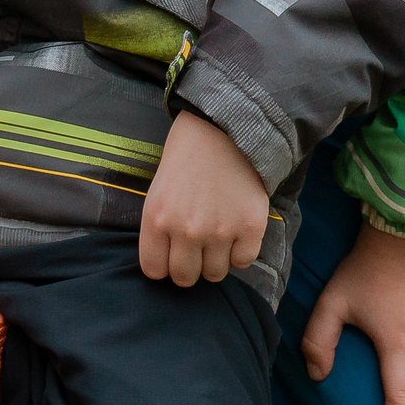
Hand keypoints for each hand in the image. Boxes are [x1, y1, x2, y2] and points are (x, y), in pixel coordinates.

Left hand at [138, 109, 269, 286]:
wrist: (225, 126)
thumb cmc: (187, 155)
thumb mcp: (158, 190)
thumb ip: (160, 228)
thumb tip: (167, 263)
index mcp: (157, 218)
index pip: (154, 271)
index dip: (164, 265)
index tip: (172, 254)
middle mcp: (186, 229)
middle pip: (185, 278)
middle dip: (189, 266)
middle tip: (196, 247)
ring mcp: (220, 230)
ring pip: (215, 274)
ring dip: (216, 260)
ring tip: (218, 235)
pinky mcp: (250, 227)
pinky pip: (243, 261)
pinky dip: (241, 251)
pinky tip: (237, 230)